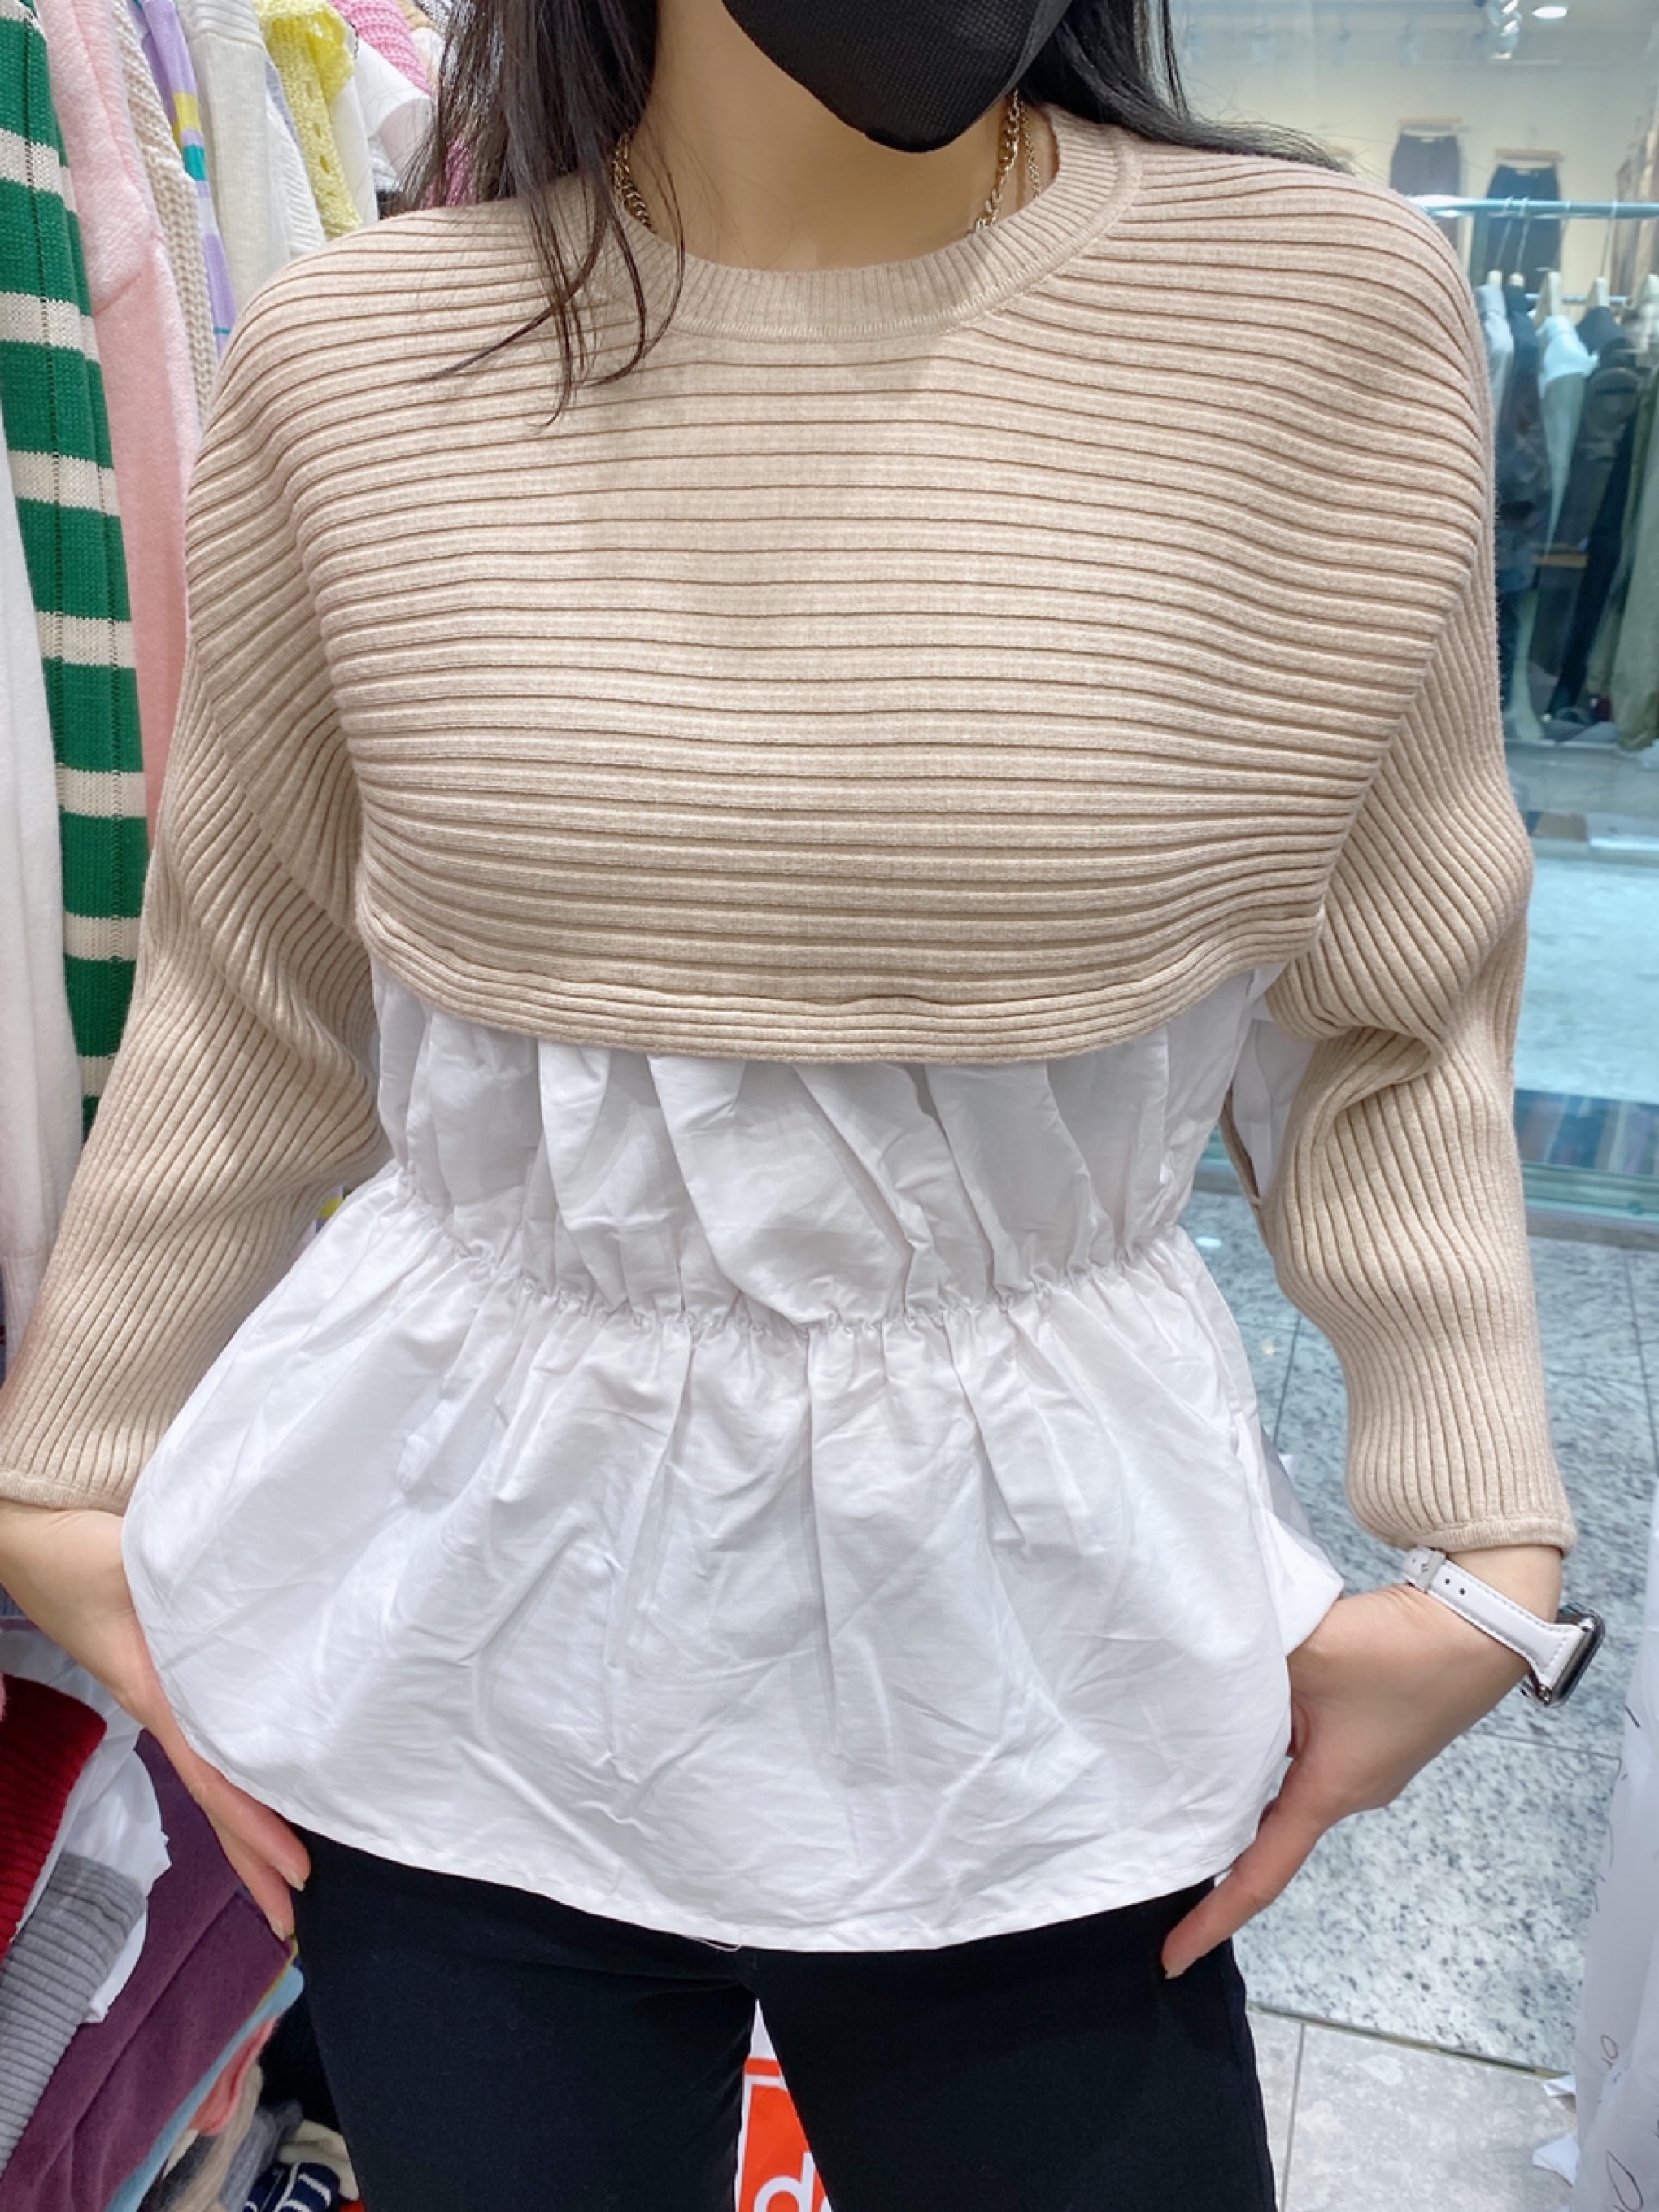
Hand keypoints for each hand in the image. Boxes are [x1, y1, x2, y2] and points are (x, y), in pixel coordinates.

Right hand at [0, 1500, 308, 1937]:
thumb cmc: (76, 1545)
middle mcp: (161, 1701)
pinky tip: (261, 1779)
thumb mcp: (132, 1569)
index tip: (298, 1877)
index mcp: (155, 1691)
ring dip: (246, 1820)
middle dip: (252, 1856)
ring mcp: (161, 1689)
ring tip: (287, 1872)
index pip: (215, 1778)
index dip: (255, 1828)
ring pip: (213, 1769)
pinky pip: (208, 1732)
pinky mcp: (164, 1665)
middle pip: (216, 1795)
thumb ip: (191, 1585)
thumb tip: (255, 1603)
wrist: (29, 1525)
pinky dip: (236, 1767)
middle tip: (296, 1917)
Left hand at [1161, 1543, 1563, 1978]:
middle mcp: (1350, 1792)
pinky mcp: (1373, 1735)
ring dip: (1243, 1785)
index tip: (1171, 1958)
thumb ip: (1245, 1673)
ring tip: (1181, 1779)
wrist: (1481, 1623)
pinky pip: (1308, 1756)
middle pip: (1268, 1834)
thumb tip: (1197, 1677)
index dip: (1212, 1918)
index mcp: (1329, 1793)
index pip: (1259, 1874)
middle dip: (1216, 1845)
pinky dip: (1270, 1750)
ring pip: (1286, 1787)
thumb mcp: (1305, 1658)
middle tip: (1156, 1851)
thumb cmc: (1400, 1651)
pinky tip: (1242, 1721)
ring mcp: (1366, 1766)